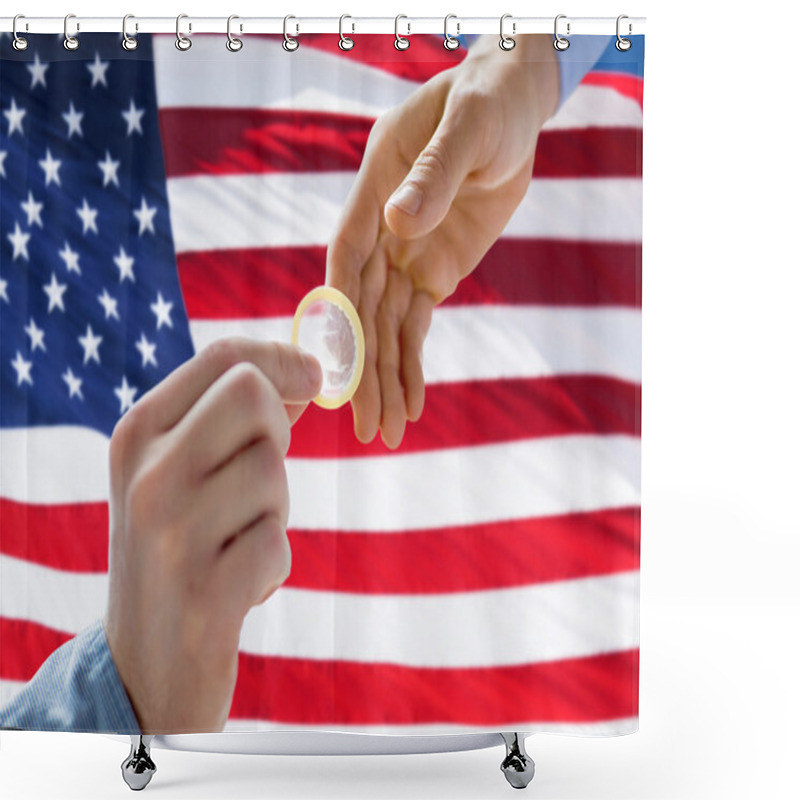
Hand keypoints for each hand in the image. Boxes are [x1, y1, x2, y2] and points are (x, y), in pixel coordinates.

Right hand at [103, 338, 321, 733]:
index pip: (224, 357)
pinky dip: (272, 566)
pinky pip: (276, 545)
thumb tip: (302, 371)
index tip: (315, 377)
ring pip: (271, 473)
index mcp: (138, 433)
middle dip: (276, 434)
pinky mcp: (202, 594)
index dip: (282, 358)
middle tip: (257, 480)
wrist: (143, 663)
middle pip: (252, 396)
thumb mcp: (178, 474)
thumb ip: (226, 419)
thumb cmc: (176, 551)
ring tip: (236, 543)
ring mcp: (169, 533)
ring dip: (273, 512)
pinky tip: (238, 587)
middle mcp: (146, 474)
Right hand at [326, 34, 558, 447]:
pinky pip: (417, 325)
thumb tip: (398, 225)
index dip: (341, 310)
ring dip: (387, 380)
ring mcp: (405, 256)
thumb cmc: (486, 103)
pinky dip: (413, 364)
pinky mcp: (433, 272)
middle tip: (367, 425)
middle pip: (364, 310)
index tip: (340, 362)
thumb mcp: (467, 128)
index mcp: (374, 190)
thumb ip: (434, 173)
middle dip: (365, 369)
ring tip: (388, 433)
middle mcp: (380, 231)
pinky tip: (411, 404)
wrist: (512, 111)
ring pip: (389, 328)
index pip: (347, 258)